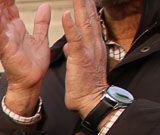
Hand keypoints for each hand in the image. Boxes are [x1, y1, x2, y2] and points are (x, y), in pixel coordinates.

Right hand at [0, 0, 51, 115]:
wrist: (31, 81)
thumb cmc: (33, 62)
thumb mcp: (40, 37)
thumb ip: (41, 22)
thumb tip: (44, 6)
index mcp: (16, 29)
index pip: (10, 8)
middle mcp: (8, 32)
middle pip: (2, 10)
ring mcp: (5, 40)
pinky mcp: (5, 49)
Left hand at [61, 0, 110, 118]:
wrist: (90, 100)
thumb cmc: (84, 86)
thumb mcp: (80, 65)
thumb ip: (76, 53)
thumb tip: (70, 45)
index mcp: (93, 47)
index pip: (91, 24)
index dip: (88, 10)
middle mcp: (93, 45)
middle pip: (90, 20)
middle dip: (86, 5)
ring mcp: (88, 50)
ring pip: (84, 25)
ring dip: (80, 9)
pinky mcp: (80, 57)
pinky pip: (75, 38)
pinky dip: (70, 26)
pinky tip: (66, 14)